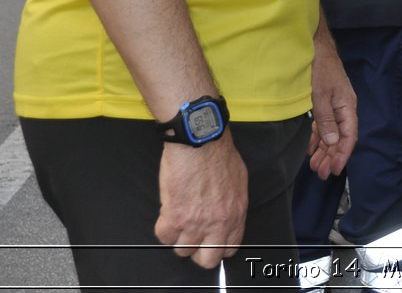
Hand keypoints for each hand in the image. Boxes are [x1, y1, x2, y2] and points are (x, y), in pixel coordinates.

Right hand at [155, 134, 246, 268]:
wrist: (200, 140)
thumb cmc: (220, 154)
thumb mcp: (238, 182)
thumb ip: (232, 205)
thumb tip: (224, 215)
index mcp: (235, 215)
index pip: (229, 249)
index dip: (217, 246)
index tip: (209, 240)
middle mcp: (218, 224)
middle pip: (207, 260)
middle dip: (198, 251)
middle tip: (191, 235)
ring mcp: (196, 222)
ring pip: (182, 250)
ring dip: (178, 236)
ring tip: (178, 218)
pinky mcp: (174, 216)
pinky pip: (163, 236)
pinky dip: (163, 227)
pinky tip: (168, 212)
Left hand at [308, 29, 356, 178]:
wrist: (314, 46)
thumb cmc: (320, 68)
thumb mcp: (321, 95)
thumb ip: (326, 119)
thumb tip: (332, 143)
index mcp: (347, 107)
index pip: (349, 136)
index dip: (342, 155)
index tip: (334, 170)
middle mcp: (343, 108)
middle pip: (340, 138)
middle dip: (331, 157)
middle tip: (320, 174)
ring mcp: (333, 106)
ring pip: (331, 134)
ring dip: (323, 150)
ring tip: (314, 166)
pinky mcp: (323, 102)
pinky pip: (323, 126)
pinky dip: (317, 138)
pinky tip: (311, 149)